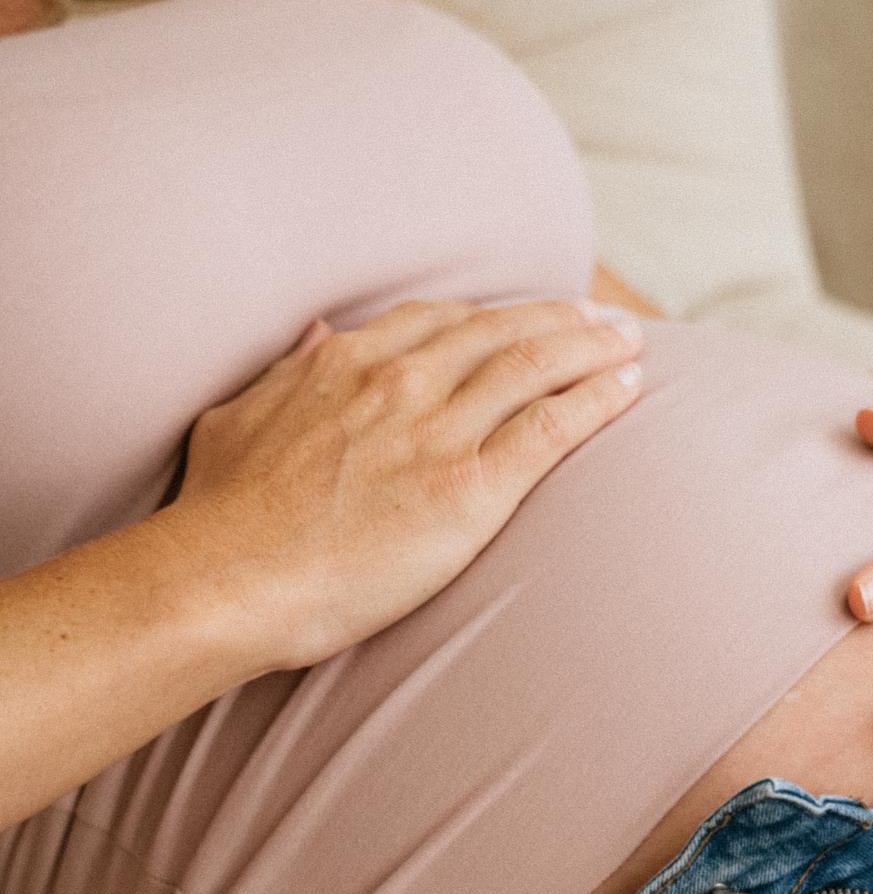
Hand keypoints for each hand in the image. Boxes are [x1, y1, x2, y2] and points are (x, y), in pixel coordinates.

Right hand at [175, 295, 643, 670]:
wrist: (228, 578)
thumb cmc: (221, 516)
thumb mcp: (237, 418)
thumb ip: (285, 374)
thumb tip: (315, 335)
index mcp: (345, 363)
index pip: (439, 322)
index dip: (493, 316)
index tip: (524, 317)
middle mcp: (398, 383)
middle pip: (500, 333)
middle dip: (559, 320)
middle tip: (601, 320)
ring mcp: (436, 432)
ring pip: (535, 368)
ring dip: (592, 350)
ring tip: (631, 345)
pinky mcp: (469, 488)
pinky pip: (551, 428)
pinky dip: (597, 402)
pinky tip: (628, 391)